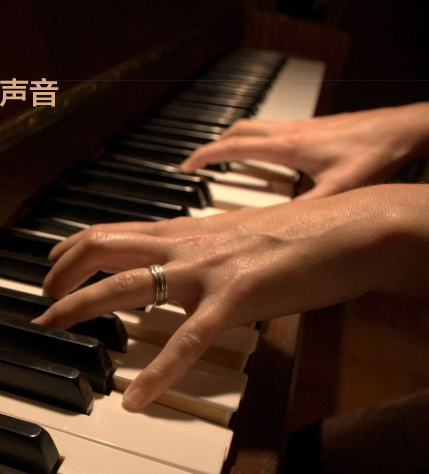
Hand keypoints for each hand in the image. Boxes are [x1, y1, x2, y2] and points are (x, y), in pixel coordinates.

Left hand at [33, 184, 428, 409]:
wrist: (356, 226)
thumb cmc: (304, 234)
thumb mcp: (239, 237)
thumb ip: (202, 250)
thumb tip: (176, 264)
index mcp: (188, 230)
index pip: (114, 230)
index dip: (73, 246)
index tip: (51, 265)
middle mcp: (187, 243)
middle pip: (103, 247)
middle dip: (61, 274)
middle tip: (41, 303)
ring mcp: (207, 269)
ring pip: (126, 284)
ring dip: (80, 306)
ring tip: (51, 326)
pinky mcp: (237, 298)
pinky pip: (187, 341)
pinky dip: (158, 373)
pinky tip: (135, 400)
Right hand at [180, 103, 428, 199]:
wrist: (403, 128)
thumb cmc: (376, 153)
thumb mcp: (338, 190)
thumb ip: (304, 210)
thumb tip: (273, 231)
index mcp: (288, 147)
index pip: (233, 146)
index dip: (205, 156)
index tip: (186, 167)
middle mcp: (290, 132)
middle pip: (237, 129)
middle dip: (213, 145)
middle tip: (198, 162)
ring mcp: (301, 127)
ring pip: (255, 127)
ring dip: (234, 140)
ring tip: (223, 159)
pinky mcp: (313, 128)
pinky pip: (273, 132)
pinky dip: (257, 142)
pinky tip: (267, 160)